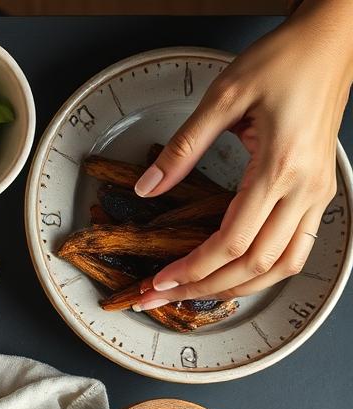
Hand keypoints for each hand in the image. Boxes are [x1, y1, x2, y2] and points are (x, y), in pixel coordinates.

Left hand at [133, 0, 352, 308]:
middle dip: (206, 287)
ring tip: (195, 292)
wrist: (331, 44)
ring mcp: (318, 193)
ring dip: (238, 287)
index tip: (160, 281)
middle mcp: (305, 188)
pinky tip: (233, 273)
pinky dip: (264, 270)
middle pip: (256, 264)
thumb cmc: (283, 61)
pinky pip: (296, 248)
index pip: (232, 241)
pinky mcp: (320, 191)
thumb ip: (183, 148)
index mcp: (279, 167)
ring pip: (283, 266)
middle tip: (163, 295)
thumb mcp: (223, 97)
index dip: (192, 269)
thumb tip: (147, 188)